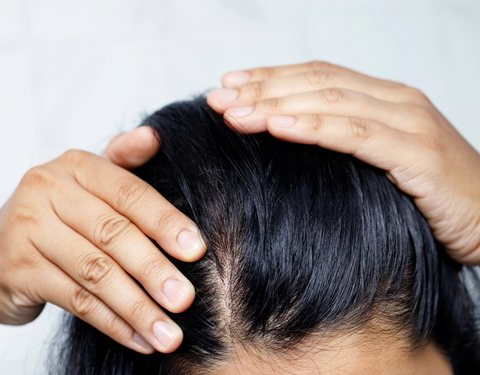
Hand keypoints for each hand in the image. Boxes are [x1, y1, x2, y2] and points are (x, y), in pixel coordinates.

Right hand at [0, 126, 204, 353]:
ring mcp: (26, 229)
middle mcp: (45, 189)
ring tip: (169, 333)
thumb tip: (154, 137)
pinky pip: (76, 300)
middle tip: (186, 299)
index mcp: (73, 165)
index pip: (128, 192)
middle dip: (154, 269)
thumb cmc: (52, 222)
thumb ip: (121, 164)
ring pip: (96, 272)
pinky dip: (113, 323)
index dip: (165, 221)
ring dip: (137, 306)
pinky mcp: (17, 269)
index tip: (197, 250)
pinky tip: (140, 339)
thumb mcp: (83, 187)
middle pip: (113, 233)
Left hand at [207, 61, 479, 264]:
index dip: (270, 76)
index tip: (227, 84)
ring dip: (275, 104)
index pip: (318, 75)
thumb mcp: (380, 163)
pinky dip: (314, 127)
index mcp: (385, 98)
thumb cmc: (431, 198)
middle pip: (317, 83)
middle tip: (217, 97)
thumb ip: (343, 145)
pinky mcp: (419, 154)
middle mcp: (397, 101)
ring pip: (331, 103)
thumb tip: (284, 143)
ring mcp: (410, 123)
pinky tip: (278, 125)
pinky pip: (356, 135)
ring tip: (233, 112)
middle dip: (261, 88)